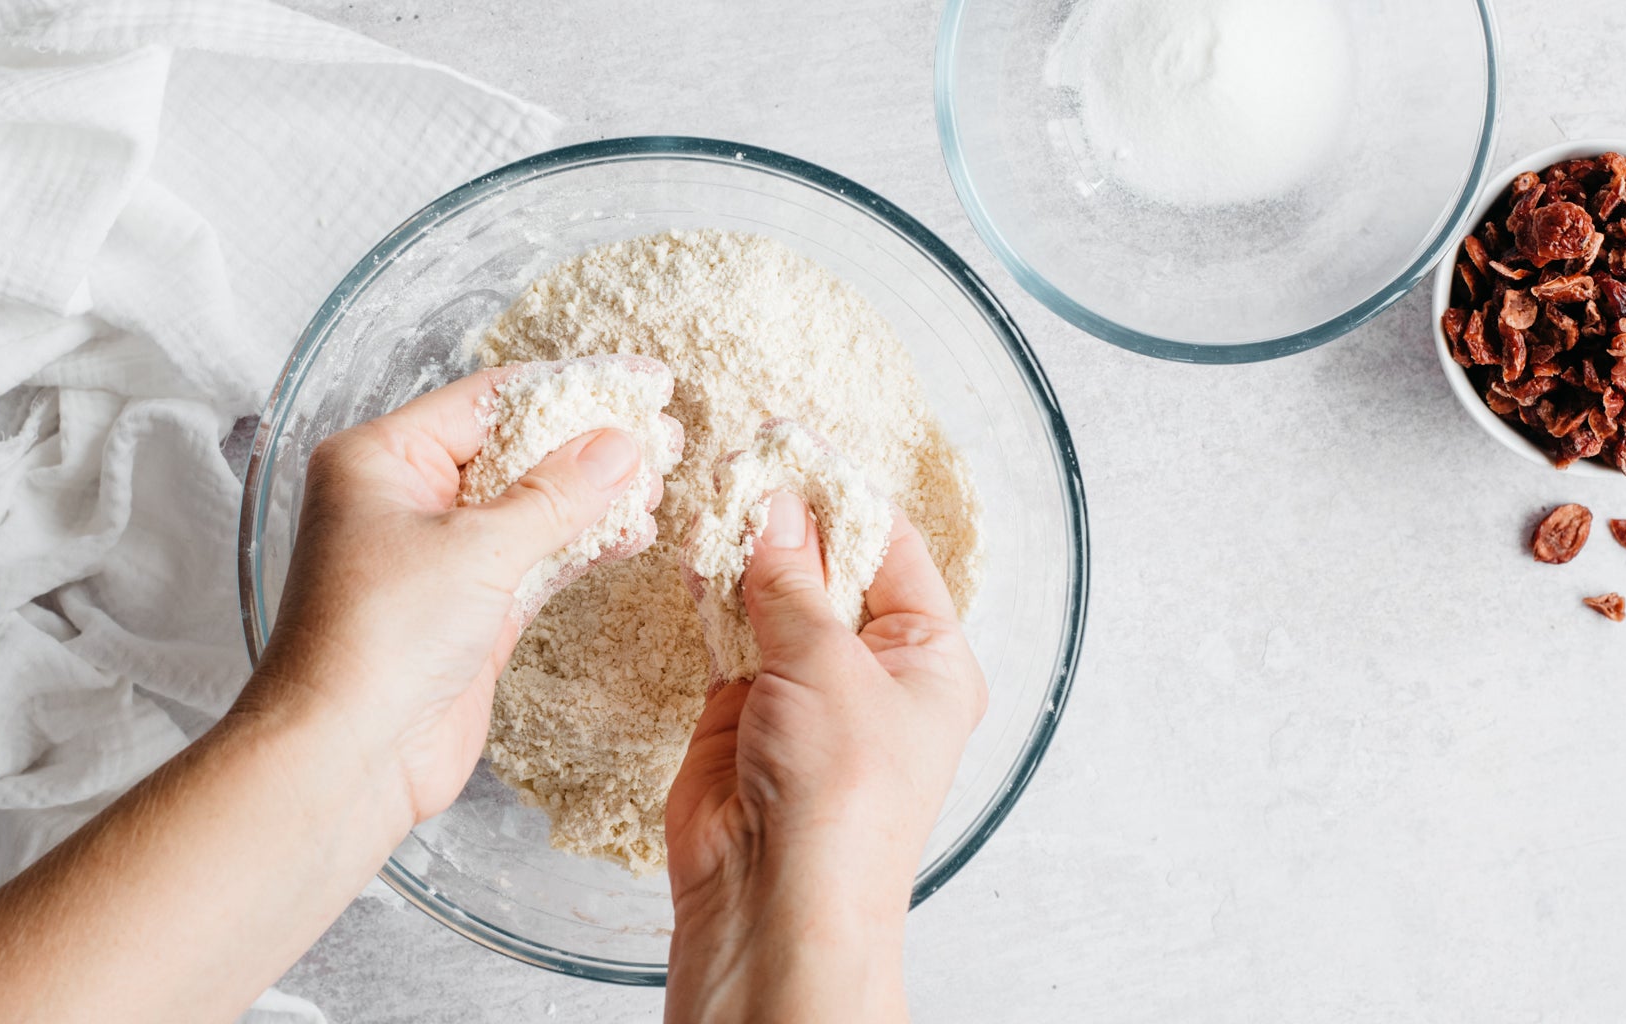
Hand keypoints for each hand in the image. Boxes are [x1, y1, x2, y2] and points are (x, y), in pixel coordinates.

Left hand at [243, 367, 662, 825]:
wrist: (347, 754)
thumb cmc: (376, 639)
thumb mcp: (477, 547)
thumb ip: (557, 494)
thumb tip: (619, 445)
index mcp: (383, 457)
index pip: (493, 400)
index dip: (573, 388)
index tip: (639, 382)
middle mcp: (407, 499)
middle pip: (517, 449)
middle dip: (592, 444)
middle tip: (662, 434)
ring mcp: (439, 555)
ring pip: (532, 506)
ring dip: (595, 496)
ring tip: (659, 481)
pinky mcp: (469, 608)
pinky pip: (535, 560)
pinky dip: (582, 546)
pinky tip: (631, 532)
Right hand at [664, 492, 986, 1023]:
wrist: (775, 900)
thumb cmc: (840, 799)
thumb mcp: (828, 665)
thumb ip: (794, 580)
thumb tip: (780, 508)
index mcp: (928, 657)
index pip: (892, 549)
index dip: (843, 494)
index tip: (797, 445)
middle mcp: (872, 670)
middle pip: (830, 567)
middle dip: (790, 516)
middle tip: (747, 457)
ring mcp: (805, 689)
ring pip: (775, 596)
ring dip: (746, 549)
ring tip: (717, 487)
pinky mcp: (743, 709)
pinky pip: (729, 633)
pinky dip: (712, 593)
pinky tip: (696, 548)